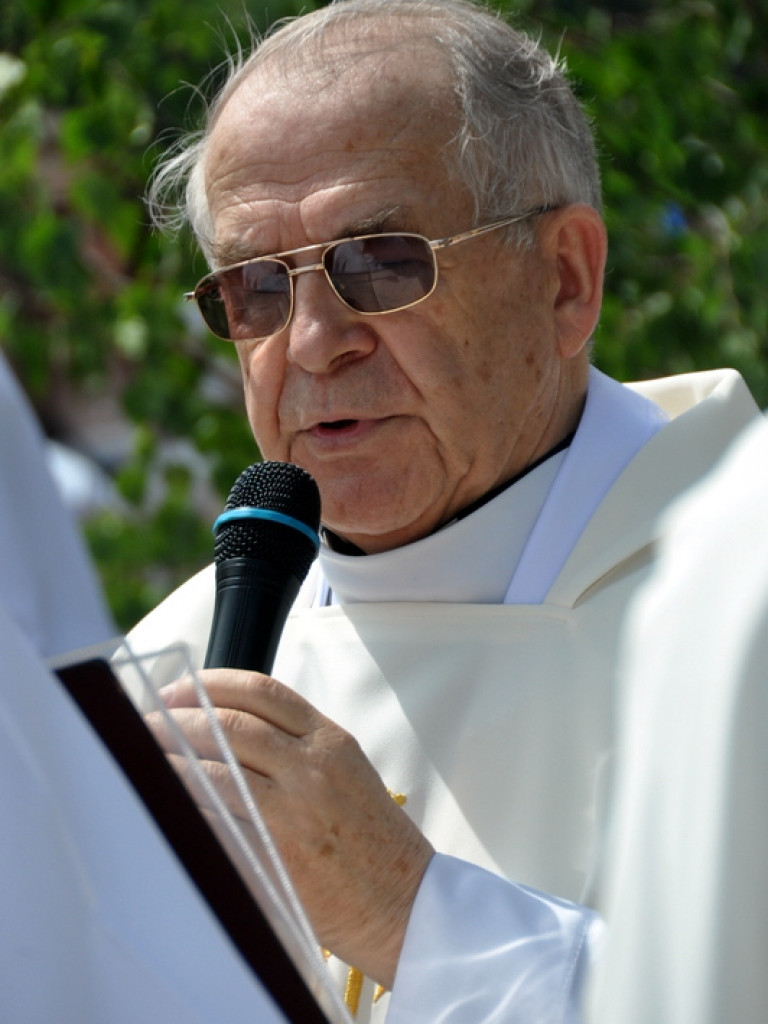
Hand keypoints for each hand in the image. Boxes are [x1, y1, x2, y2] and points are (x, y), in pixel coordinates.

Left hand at [149, 668, 433, 988]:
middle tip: (146, 722)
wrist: (402, 900)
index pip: (261, 690)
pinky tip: (164, 802)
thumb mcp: (346, 770)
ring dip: (171, 759)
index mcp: (329, 740)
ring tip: (144, 757)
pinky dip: (185, 807)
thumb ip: (296, 744)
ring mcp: (293, 810)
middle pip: (231, 724)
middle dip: (179, 718)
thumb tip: (226, 726)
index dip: (210, 683)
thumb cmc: (371, 837)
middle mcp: (311, 766)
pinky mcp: (276, 853)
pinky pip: (217, 820)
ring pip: (216, 768)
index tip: (178, 689)